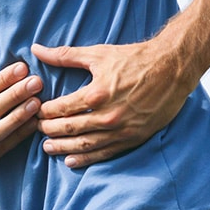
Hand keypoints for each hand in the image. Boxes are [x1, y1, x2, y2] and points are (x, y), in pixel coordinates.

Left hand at [32, 41, 195, 167]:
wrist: (174, 67)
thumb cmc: (136, 58)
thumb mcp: (99, 54)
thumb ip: (64, 55)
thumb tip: (35, 49)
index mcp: (96, 93)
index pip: (60, 109)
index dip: (44, 112)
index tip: (35, 111)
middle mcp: (107, 115)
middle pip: (68, 128)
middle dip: (48, 130)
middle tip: (36, 129)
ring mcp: (120, 130)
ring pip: (83, 144)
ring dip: (62, 148)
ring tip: (47, 147)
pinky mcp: (132, 138)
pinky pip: (104, 153)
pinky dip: (85, 159)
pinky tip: (70, 160)